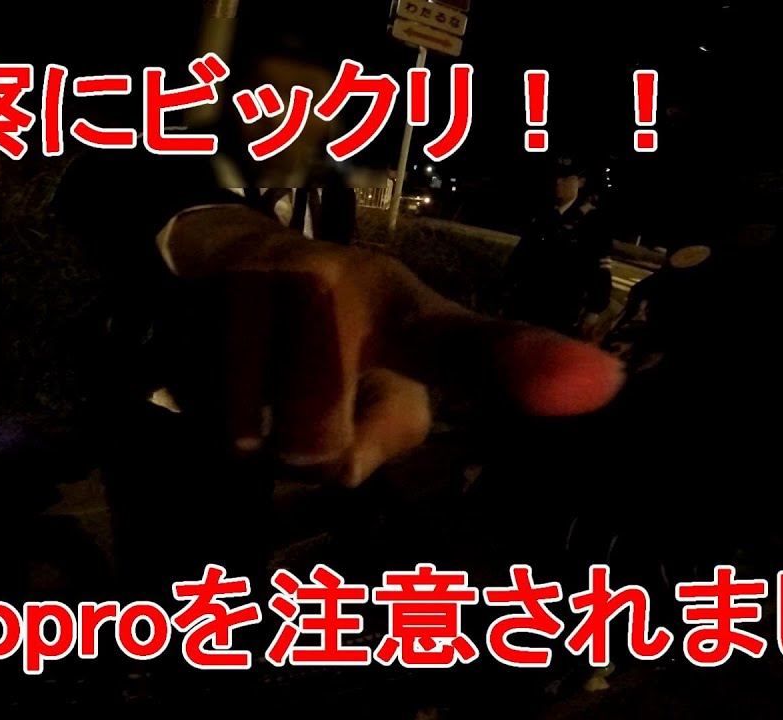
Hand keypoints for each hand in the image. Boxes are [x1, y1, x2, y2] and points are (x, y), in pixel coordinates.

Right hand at [161, 206, 625, 486]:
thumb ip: (389, 427)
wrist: (216, 263)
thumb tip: (348, 457)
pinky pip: (198, 419)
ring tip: (259, 385)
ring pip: (253, 440)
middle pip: (317, 443)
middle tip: (304, 407)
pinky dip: (211, 422)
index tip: (598, 381)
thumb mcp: (380, 374)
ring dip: (254, 439)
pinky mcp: (184, 306)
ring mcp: (249, 289)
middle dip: (306, 450)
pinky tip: (218, 375)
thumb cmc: (326, 329)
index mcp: (397, 306)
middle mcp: (326, 285)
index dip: (523, 366)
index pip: (459, 345)